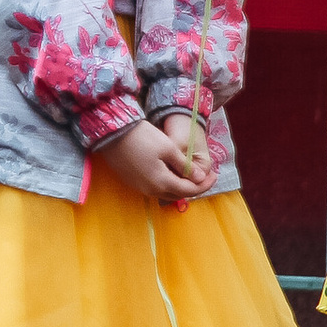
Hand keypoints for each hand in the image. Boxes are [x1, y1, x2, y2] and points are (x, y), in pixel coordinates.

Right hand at [96, 116, 215, 203]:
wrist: (111, 132)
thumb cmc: (143, 137)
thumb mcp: (168, 148)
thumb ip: (184, 165)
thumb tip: (199, 178)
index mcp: (162, 182)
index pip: (189, 190)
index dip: (204, 184)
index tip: (215, 175)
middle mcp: (150, 190)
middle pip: (178, 194)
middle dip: (194, 187)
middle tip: (205, 177)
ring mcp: (139, 187)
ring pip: (165, 192)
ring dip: (180, 187)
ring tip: (189, 176)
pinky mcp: (131, 181)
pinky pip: (154, 188)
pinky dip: (166, 184)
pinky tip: (170, 173)